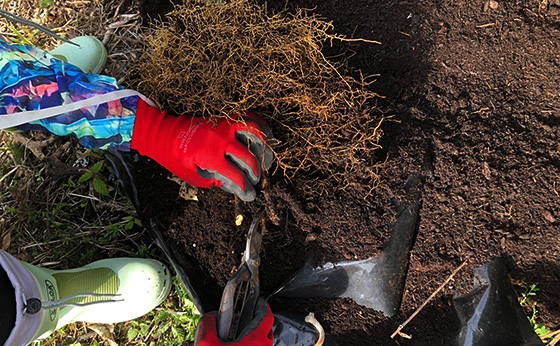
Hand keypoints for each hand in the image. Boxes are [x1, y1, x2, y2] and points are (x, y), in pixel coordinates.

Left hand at [131, 99, 272, 200]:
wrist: (165, 132)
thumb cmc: (177, 157)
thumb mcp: (193, 175)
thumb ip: (216, 180)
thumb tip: (237, 186)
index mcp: (210, 156)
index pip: (236, 176)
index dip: (245, 189)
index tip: (249, 195)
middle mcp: (220, 139)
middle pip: (249, 158)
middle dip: (256, 172)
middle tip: (256, 178)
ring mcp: (225, 125)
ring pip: (256, 133)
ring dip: (265, 148)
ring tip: (266, 159)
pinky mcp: (226, 117)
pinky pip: (250, 118)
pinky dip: (261, 128)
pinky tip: (266, 139)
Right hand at [194, 300, 273, 345]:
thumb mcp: (206, 344)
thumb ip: (207, 325)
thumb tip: (210, 317)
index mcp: (254, 339)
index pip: (266, 316)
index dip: (263, 305)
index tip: (259, 300)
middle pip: (268, 330)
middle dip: (260, 322)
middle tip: (250, 317)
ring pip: (264, 342)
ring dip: (256, 336)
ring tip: (243, 334)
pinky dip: (253, 345)